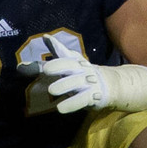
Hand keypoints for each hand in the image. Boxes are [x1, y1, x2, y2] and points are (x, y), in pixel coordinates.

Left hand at [17, 34, 146, 113]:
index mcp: (74, 60)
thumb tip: (36, 46)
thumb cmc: (82, 73)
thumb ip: (48, 61)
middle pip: (70, 65)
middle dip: (59, 66)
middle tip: (46, 70)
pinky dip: (71, 104)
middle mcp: (81, 69)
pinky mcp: (93, 96)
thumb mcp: (68, 65)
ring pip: (75, 83)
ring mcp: (88, 82)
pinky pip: (81, 100)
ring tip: (52, 90)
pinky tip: (60, 108)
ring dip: (64, 85)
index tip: (46, 38)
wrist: (110, 84)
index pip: (63, 52)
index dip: (55, 45)